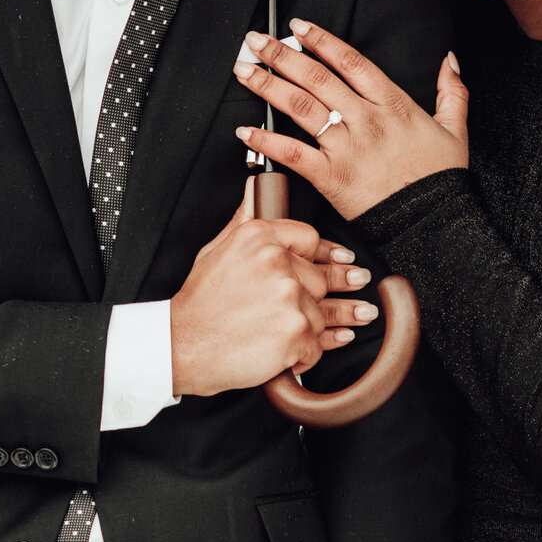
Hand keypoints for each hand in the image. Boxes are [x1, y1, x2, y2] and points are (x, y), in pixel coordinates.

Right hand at [169, 183, 379, 394]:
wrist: (183, 345)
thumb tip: (254, 188)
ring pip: (320, 313)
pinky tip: (299, 353)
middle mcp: (276, 262)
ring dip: (314, 328)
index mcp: (257, 237)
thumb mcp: (215, 250)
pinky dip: (306, 353)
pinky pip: (316, 344)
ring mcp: (288, 296)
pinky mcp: (296, 331)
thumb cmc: (198, 303)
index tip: (344, 260)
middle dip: (323, 293)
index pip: (308, 238)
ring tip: (348, 324)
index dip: (326, 253)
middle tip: (357, 294)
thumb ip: (243, 221)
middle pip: (320, 278)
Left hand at [234, 20, 468, 219]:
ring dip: (268, 86)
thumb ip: (452, 91)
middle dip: (282, 56)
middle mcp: (366, 120)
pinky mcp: (332, 177)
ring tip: (244, 71)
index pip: (351, 62)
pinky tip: (247, 130)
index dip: (321, 40)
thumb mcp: (454, 129)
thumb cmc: (440, 181)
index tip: (297, 27)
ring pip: (300, 107)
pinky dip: (268, 141)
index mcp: (393, 105)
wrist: (434, 223)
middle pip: (317, 78)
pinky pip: (294, 154)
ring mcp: (347, 147)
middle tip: (256, 42)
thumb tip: (449, 60)